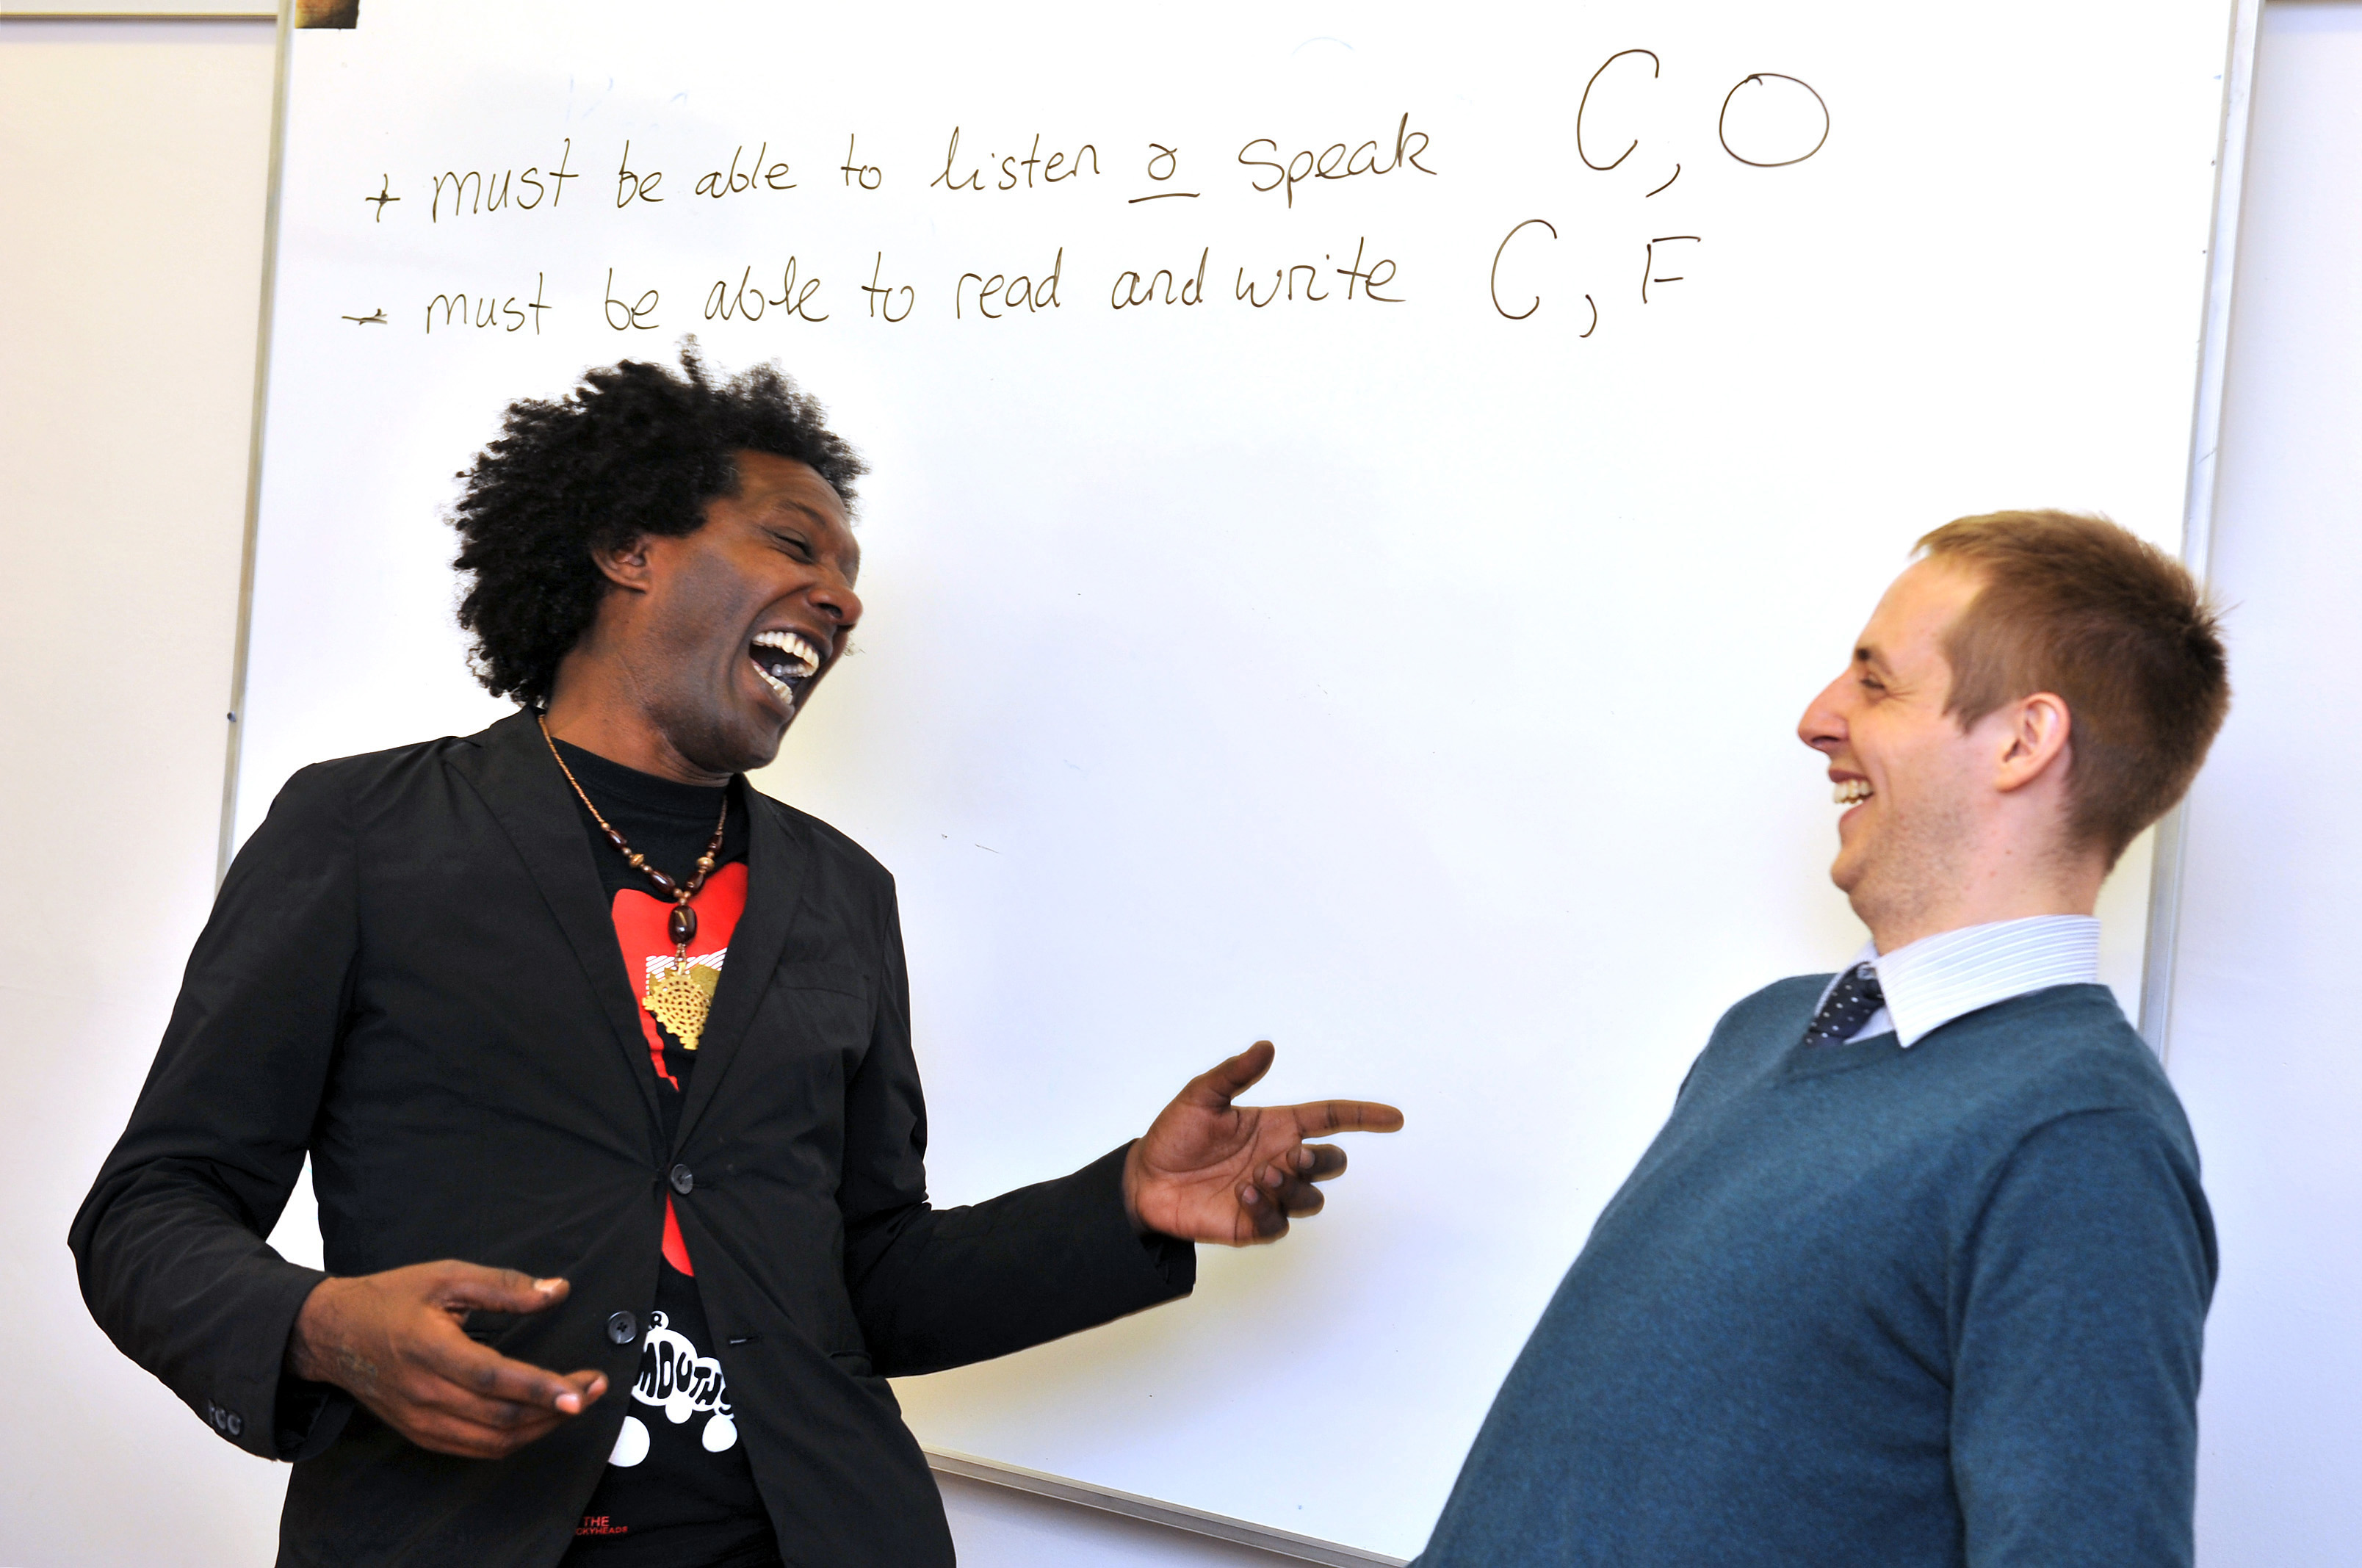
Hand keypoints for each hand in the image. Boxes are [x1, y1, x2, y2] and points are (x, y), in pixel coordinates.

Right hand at [286, 1260, 609, 1458]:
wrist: (332, 1333)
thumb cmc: (390, 1299)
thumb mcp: (446, 1277)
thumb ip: (505, 1286)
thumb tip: (557, 1291)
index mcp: (430, 1350)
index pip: (495, 1379)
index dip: (542, 1388)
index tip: (582, 1390)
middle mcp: (424, 1393)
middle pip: (501, 1417)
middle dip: (556, 1408)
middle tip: (594, 1388)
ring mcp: (420, 1420)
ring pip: (492, 1441)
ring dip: (540, 1428)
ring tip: (574, 1403)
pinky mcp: (419, 1433)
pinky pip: (474, 1449)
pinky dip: (512, 1440)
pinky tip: (536, 1419)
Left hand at [1123, 1040, 1402, 1245]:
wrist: (1144, 1181)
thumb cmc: (1174, 1135)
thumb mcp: (1201, 1096)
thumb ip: (1235, 1073)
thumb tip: (1266, 1046)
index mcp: (1276, 1126)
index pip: (1332, 1119)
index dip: (1365, 1117)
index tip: (1395, 1118)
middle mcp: (1280, 1159)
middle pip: (1331, 1162)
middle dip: (1321, 1161)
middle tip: (1289, 1157)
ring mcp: (1270, 1194)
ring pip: (1312, 1197)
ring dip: (1291, 1186)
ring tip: (1256, 1176)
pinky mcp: (1254, 1224)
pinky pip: (1280, 1223)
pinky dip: (1266, 1209)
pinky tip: (1240, 1194)